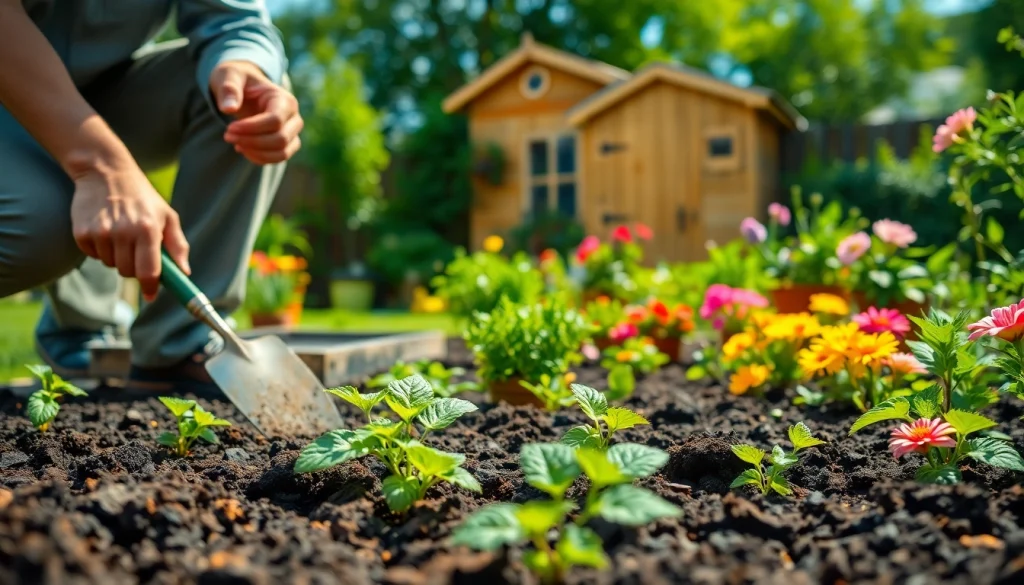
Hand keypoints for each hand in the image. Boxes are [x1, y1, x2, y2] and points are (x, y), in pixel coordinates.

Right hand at [70, 160, 189, 301]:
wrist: (105, 172)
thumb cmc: (142, 197)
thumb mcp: (167, 215)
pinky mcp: (81, 232)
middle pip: (128, 272)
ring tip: (120, 234)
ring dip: (117, 257)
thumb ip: (177, 245)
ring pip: (111, 265)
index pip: (149, 271)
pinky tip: (105, 230)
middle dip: (135, 268)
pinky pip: (93, 255)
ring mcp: (101, 233)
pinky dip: (100, 249)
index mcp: (148, 230)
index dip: (151, 287)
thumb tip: (184, 272)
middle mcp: (124, 232)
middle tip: (136, 249)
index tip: (151, 295)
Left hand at [209, 61, 302, 164]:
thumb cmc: (238, 79)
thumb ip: (228, 89)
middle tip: (227, 135)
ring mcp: (293, 132)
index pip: (275, 120)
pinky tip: (242, 148)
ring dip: (255, 152)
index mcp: (284, 98)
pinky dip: (259, 158)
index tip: (229, 128)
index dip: (252, 128)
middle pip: (281, 139)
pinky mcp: (287, 144)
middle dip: (252, 141)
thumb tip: (228, 109)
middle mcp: (294, 117)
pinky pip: (278, 158)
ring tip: (235, 143)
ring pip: (282, 153)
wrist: (245, 88)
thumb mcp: (229, 76)